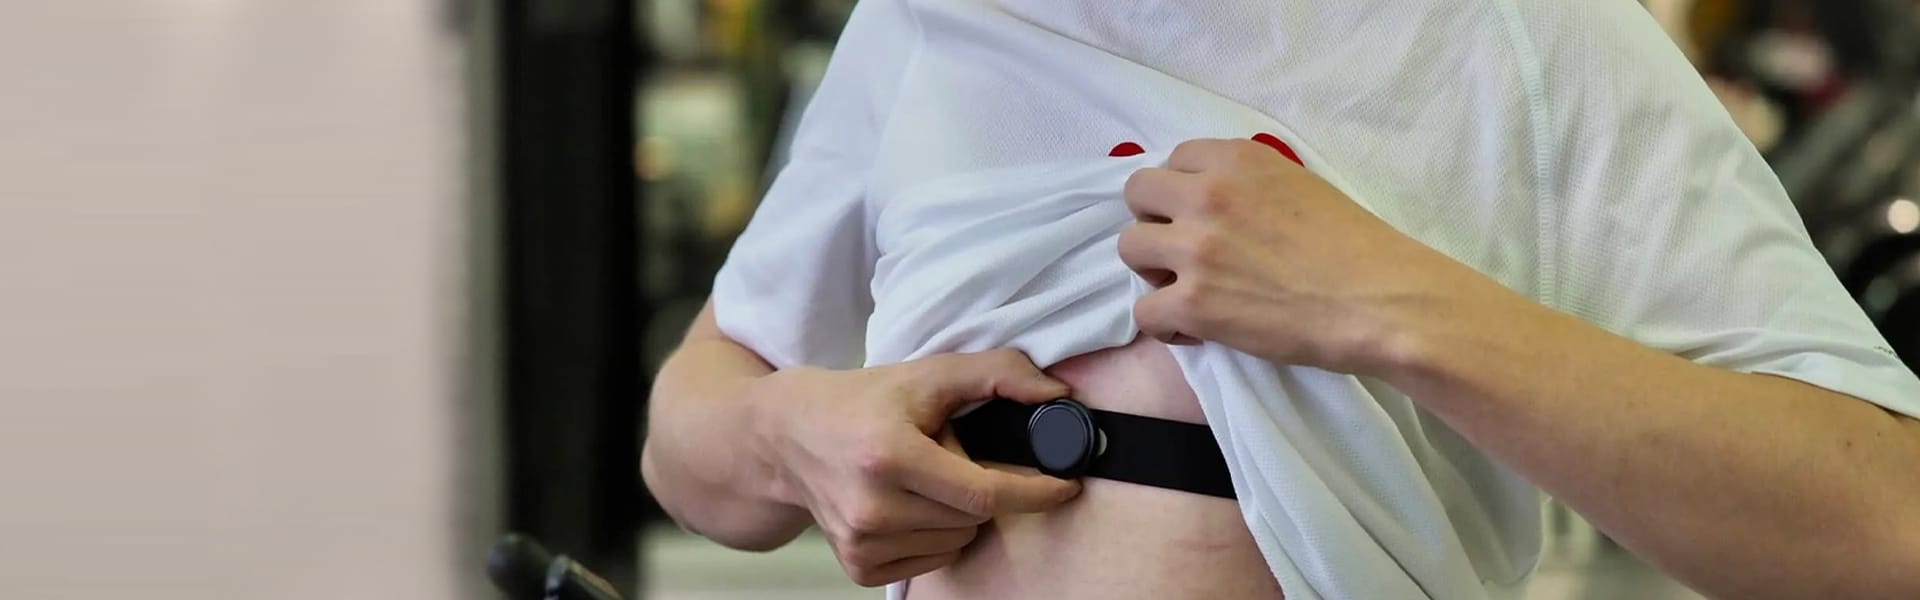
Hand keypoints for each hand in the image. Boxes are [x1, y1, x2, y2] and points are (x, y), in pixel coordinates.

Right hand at [750, 349, 1081, 585]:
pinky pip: (932, 560)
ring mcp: (862, 542)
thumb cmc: (862, 402)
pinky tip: (908, 503)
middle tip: (950, 456)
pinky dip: (936, 534)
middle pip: (974, 517)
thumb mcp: (928, 374)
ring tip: (923, 477)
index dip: (1034, 492)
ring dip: (959, 512)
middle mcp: (872, 506)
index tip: (1066, 487)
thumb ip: (998, 374)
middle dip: (982, 488)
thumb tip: (1057, 394)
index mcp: (888, 456)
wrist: (788, 436)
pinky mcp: (859, 566)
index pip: (984, 493)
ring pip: (958, 540)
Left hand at [1119, 138, 1504, 374]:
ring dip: (1153, 270)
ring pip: (1130, 249)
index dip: (1181, 191)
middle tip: (1184, 250)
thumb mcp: (1299, 184)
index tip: (1199, 216)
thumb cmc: (1356, 246)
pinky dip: (1163, 324)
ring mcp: (1195, 250)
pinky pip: (1143, 312)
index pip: (1173, 159)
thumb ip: (1248, 183)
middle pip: (1138, 195)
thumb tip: (1214, 197)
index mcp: (1236, 160)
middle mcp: (1207, 195)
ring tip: (1187, 289)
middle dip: (1155, 221)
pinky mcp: (1194, 304)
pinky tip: (1193, 329)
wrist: (1380, 301)